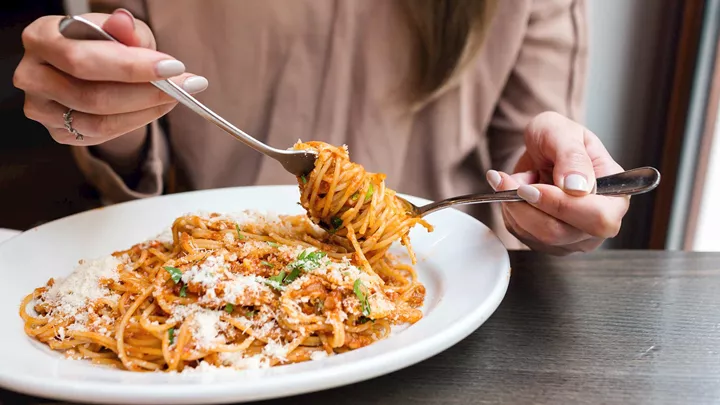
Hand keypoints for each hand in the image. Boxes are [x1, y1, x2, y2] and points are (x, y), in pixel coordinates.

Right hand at [13, 9, 207, 145]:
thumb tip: (124, 24)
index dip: (131, 66)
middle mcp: (32, 75)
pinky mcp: (58, 132)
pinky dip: (136, 122)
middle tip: (184, 86)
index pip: (83, 59)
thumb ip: (125, 30)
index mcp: (41, 37)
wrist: (90, 70)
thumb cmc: (102, 43)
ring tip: (175, 96)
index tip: (173, 67)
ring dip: (146, 110)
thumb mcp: (119, 30)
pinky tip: (156, 108)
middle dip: (146, 92)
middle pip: (92, 95)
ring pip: (100, 120)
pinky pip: (102, 134)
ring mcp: (42, 108)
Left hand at [486, 112, 628, 254]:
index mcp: (615, 196)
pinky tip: (512, 192)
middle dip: (527, 206)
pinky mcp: (547, 242)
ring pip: (536, 236)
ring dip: (514, 205)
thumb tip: (577, 188)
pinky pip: (522, 234)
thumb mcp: (563, 133)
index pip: (597, 217)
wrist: (539, 148)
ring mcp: (572, 237)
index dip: (561, 205)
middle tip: (508, 180)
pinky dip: (509, 211)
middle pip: (560, 232)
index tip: (532, 187)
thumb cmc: (557, 137)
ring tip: (509, 179)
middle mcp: (597, 224)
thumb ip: (572, 157)